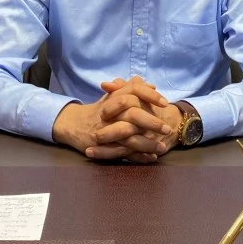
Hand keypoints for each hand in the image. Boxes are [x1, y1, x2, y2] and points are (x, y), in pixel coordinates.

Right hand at [51, 76, 171, 161]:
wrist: (74, 124)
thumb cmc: (100, 109)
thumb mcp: (113, 95)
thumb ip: (131, 88)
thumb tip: (151, 85)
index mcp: (114, 97)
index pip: (134, 91)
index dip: (150, 96)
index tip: (165, 103)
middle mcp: (110, 112)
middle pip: (133, 114)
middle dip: (152, 122)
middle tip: (167, 129)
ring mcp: (106, 130)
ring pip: (129, 137)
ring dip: (147, 143)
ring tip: (162, 148)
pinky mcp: (102, 146)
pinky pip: (122, 152)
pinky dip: (137, 156)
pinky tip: (151, 158)